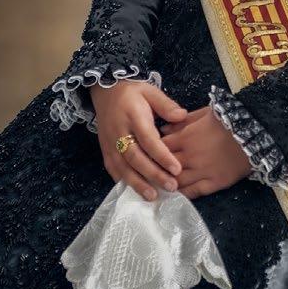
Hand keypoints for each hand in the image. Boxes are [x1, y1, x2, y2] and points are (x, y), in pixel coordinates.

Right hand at [90, 79, 187, 200]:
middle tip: (171, 187)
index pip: (148, 140)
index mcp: (133, 116)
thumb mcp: (151, 91)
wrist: (105, 91)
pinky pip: (113, 168)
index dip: (162, 156)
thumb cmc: (133, 93)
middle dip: (153, 174)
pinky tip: (135, 191)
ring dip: (137, 183)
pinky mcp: (105, 149)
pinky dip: (123, 181)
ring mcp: (109, 142)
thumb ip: (166, 105)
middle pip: (135, 157)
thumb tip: (182, 116)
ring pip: (122, 167)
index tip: (177, 169)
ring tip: (153, 196)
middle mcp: (119, 132)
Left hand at [158, 105, 251, 199]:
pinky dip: (182, 194)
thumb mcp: (205, 113)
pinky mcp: (214, 183)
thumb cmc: (229, 120)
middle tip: (150, 172)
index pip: (160, 147)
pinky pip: (193, 192)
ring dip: (167, 184)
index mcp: (186, 137)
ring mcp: (202, 171)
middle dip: (156, 169)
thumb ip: (182, 121)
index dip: (152, 151)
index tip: (149, 153)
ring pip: (176, 182)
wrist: (256, 134)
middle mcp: (190, 157)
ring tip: (160, 185)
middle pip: (164, 166)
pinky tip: (176, 195)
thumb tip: (163, 128)